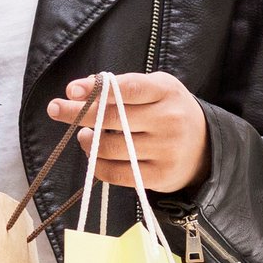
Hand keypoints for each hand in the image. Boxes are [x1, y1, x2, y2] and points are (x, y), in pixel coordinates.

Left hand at [48, 71, 210, 192]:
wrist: (206, 148)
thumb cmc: (168, 111)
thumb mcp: (155, 89)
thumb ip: (121, 86)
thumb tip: (79, 89)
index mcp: (167, 91)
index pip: (128, 88)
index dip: (96, 89)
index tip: (71, 89)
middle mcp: (169, 120)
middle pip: (113, 118)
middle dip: (78, 113)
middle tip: (55, 109)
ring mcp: (166, 150)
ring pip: (111, 147)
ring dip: (87, 141)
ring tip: (83, 135)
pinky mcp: (160, 176)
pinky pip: (117, 173)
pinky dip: (97, 165)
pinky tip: (92, 155)